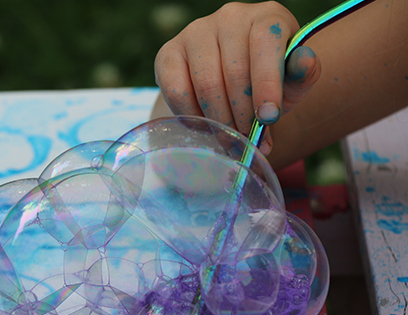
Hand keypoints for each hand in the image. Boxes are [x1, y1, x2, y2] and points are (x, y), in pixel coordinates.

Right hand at [153, 1, 320, 154]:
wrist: (227, 82)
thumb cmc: (265, 82)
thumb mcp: (291, 82)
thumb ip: (302, 75)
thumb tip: (304, 62)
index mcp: (267, 17)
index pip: (265, 43)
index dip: (267, 82)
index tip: (269, 117)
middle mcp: (230, 16)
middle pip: (234, 71)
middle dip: (243, 113)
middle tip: (247, 139)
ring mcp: (196, 32)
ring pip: (206, 84)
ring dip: (219, 118)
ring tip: (229, 137)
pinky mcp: (169, 53)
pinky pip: (176, 90)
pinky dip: (191, 115)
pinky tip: (204, 125)